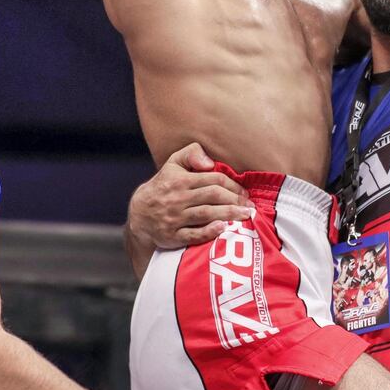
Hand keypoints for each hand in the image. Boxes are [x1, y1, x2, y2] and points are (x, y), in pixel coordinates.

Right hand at [127, 143, 251, 249]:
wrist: (139, 214)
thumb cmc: (163, 186)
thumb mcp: (173, 164)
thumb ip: (191, 154)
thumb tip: (209, 162)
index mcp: (180, 179)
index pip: (212, 179)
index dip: (232, 185)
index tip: (245, 192)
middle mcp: (177, 198)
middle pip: (212, 196)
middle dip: (235, 200)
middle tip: (250, 206)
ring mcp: (174, 218)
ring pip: (205, 214)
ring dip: (228, 214)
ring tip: (245, 216)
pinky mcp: (172, 236)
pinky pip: (193, 235)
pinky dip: (208, 232)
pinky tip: (223, 228)